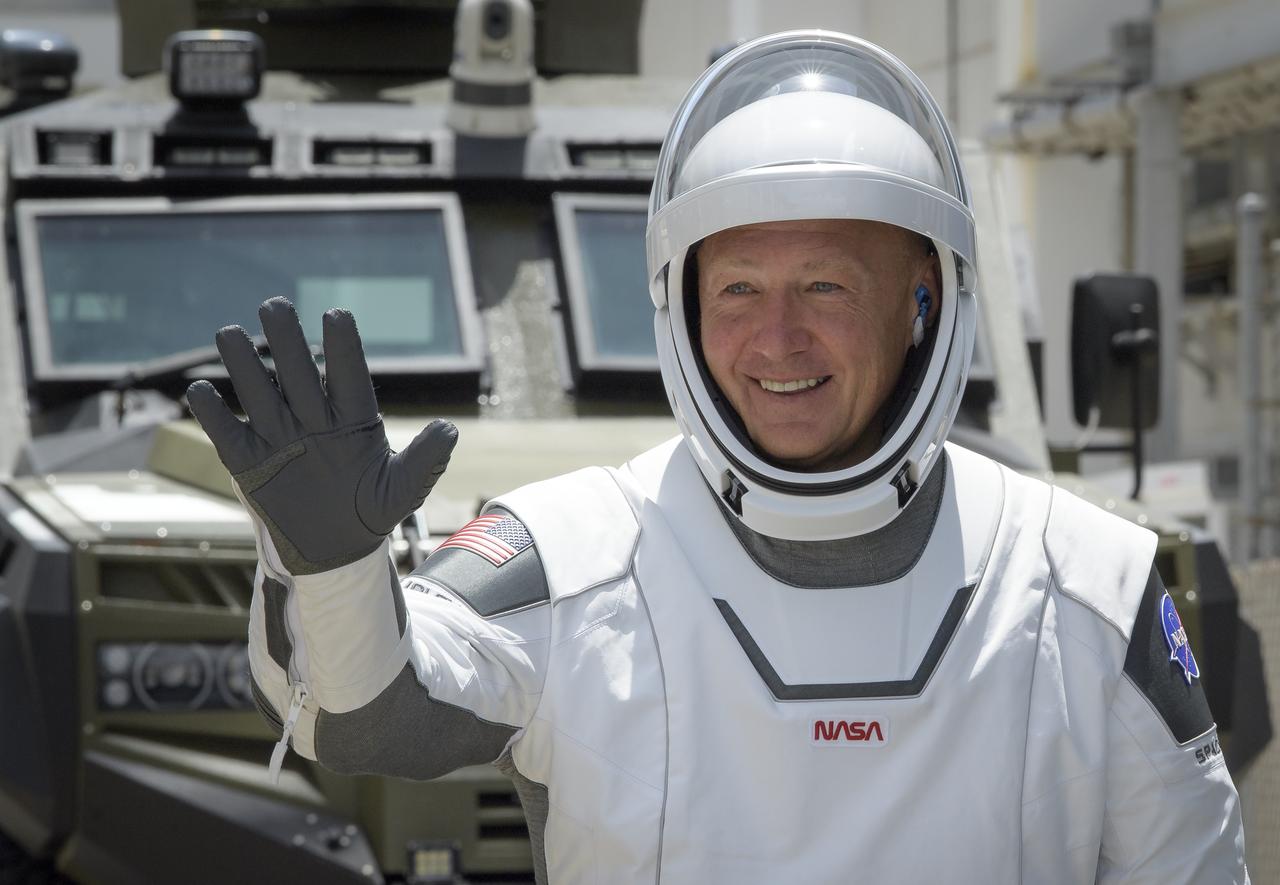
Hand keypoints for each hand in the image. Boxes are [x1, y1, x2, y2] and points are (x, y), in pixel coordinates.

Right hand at [187, 297, 457, 574]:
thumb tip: (449, 431)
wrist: (337, 549)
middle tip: (274, 306)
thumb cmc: (374, 510)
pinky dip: (213, 415)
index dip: (342, 347)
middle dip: (286, 340)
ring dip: (244, 365)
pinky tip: (199, 391)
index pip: (348, 374)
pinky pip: (228, 434)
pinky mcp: (251, 463)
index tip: (336, 316)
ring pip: (259, 393)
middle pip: (298, 372)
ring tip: (229, 333)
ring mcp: (280, 437)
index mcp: (354, 418)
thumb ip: (425, 460)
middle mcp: (314, 418)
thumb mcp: (403, 490)